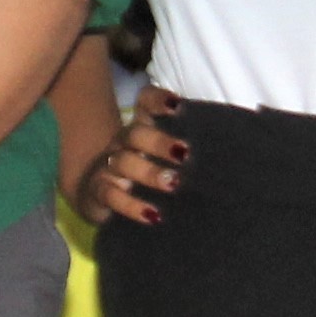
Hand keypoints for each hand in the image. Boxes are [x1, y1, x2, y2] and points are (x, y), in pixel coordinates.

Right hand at [71, 87, 186, 227]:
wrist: (97, 195)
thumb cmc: (142, 175)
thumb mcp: (161, 161)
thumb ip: (181, 152)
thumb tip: (218, 158)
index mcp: (141, 129)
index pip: (144, 103)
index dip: (158, 101)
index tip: (178, 106)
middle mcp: (122, 143)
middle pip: (135, 134)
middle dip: (159, 142)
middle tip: (184, 153)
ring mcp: (107, 167)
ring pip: (123, 162)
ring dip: (149, 172)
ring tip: (173, 182)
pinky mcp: (98, 192)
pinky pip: (111, 196)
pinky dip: (132, 206)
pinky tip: (153, 215)